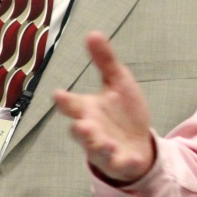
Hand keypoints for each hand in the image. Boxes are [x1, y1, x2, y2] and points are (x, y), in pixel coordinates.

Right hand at [53, 31, 156, 184]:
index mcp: (87, 109)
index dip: (64, 100)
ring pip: (97, 150)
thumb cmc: (122, 112)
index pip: (71, 104)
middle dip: (80, 129)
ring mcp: (104, 148)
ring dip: (100, 146)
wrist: (138, 143)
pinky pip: (119, 164)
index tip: (58, 94)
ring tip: (107, 143)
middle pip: (80, 131)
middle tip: (82, 124)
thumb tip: (92, 33)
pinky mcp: (120, 162)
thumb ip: (104, 61)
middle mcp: (92, 130)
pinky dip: (124, 162)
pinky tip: (131, 157)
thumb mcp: (117, 82)